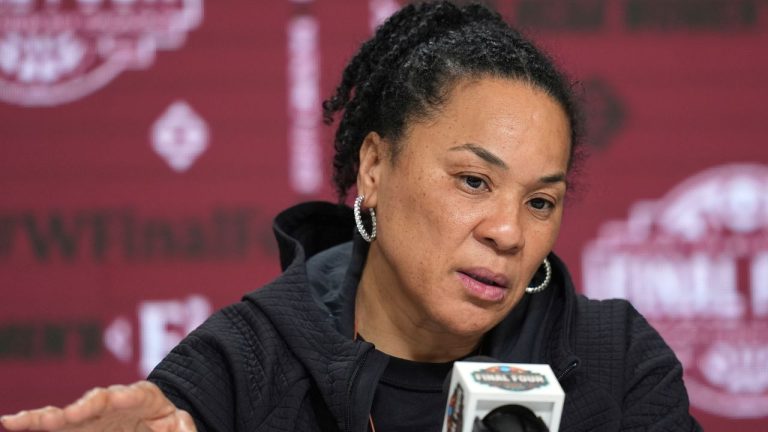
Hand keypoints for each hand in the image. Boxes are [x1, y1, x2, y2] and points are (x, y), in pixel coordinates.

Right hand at [0, 381, 195, 430]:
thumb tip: (184, 431)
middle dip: (75, 409)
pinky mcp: (77, 425)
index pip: (132, 394)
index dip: (119, 398)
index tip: (104, 403)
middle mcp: (114, 402)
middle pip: (93, 402)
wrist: (152, 420)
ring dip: (41, 418)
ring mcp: (92, 414)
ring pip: (65, 414)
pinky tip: (9, 423)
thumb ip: (182, 428)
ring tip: (14, 421)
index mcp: (143, 397)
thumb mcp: (181, 425)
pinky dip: (32, 423)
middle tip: (58, 417)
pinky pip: (54, 424)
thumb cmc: (168, 422)